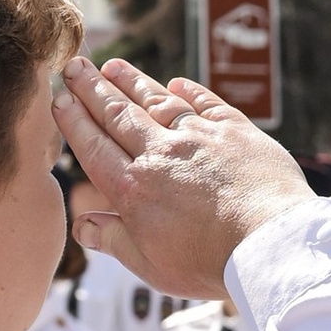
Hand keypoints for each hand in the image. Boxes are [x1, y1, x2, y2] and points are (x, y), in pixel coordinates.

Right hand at [55, 57, 312, 301]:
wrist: (272, 245)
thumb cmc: (212, 264)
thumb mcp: (153, 266)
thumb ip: (115, 241)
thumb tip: (82, 226)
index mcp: (133, 188)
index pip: (94, 146)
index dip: (74, 119)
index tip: (58, 98)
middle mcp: (161, 154)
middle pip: (119, 114)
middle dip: (92, 88)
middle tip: (74, 64)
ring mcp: (199, 138)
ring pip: (157, 102)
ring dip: (132, 82)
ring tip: (112, 66)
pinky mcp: (237, 132)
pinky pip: (206, 104)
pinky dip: (189, 92)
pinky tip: (177, 84)